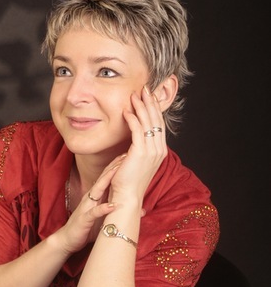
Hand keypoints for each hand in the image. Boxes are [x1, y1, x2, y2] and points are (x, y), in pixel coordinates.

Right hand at [58, 155, 125, 253]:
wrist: (68, 240)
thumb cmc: (87, 227)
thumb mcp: (105, 217)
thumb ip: (121, 211)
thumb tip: (142, 211)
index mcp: (96, 196)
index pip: (107, 178)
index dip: (117, 166)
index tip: (130, 155)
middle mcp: (91, 198)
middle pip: (103, 179)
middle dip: (114, 167)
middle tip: (126, 154)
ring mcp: (87, 208)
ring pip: (97, 191)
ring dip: (107, 180)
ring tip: (119, 172)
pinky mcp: (84, 220)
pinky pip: (94, 213)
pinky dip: (103, 208)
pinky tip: (113, 205)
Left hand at [110, 85, 167, 201]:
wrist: (126, 198)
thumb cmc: (127, 182)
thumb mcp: (135, 162)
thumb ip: (137, 149)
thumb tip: (132, 141)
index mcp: (159, 151)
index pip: (159, 125)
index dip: (154, 109)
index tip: (148, 96)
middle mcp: (159, 150)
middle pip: (156, 120)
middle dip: (150, 102)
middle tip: (144, 88)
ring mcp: (151, 151)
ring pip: (148, 122)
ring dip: (142, 106)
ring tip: (135, 94)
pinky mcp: (140, 153)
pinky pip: (138, 130)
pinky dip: (133, 118)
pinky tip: (127, 110)